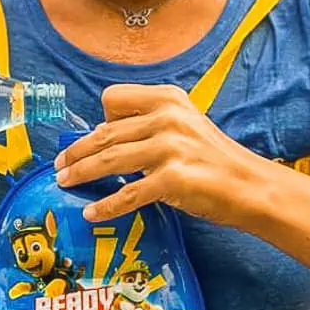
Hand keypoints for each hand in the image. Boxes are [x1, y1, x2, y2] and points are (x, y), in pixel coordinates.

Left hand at [52, 85, 266, 224]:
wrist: (249, 186)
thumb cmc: (214, 159)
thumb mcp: (185, 126)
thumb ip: (150, 126)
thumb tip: (106, 139)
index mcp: (168, 99)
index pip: (115, 98)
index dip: (100, 118)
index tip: (92, 138)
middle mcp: (167, 118)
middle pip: (105, 132)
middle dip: (76, 151)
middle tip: (60, 166)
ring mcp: (170, 148)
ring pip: (109, 161)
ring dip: (81, 174)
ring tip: (65, 183)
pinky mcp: (172, 180)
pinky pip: (127, 194)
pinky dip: (105, 205)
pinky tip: (92, 212)